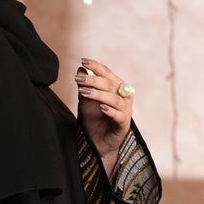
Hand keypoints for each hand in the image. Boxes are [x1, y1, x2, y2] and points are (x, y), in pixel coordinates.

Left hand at [74, 58, 134, 173]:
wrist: (96, 142)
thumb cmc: (93, 119)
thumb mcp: (85, 101)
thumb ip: (85, 86)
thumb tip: (80, 69)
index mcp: (116, 88)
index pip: (107, 74)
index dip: (96, 67)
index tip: (83, 61)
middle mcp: (123, 97)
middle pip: (111, 85)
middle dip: (93, 80)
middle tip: (78, 79)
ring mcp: (125, 111)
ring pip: (115, 99)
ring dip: (99, 94)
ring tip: (84, 92)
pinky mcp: (124, 125)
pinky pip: (119, 116)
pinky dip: (111, 111)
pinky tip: (101, 107)